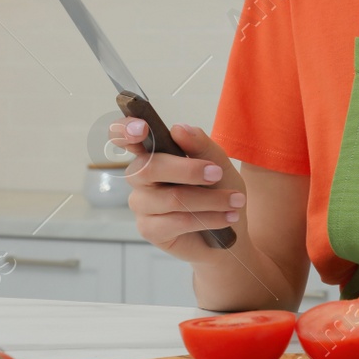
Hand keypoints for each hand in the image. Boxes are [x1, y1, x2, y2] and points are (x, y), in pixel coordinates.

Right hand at [109, 118, 245, 261]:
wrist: (230, 228)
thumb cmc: (218, 189)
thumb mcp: (218, 163)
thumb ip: (200, 145)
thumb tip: (179, 129)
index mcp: (151, 153)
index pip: (123, 137)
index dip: (124, 130)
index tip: (141, 128)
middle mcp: (139, 177)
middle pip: (149, 168)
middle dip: (188, 170)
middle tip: (217, 173)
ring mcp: (141, 204)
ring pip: (171, 198)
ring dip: (209, 199)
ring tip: (235, 201)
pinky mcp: (149, 230)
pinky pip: (177, 221)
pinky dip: (208, 218)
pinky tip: (226, 217)